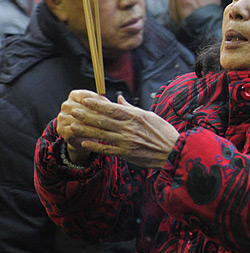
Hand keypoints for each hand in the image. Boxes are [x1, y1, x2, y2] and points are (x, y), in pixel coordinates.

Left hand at [56, 89, 178, 168]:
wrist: (173, 151)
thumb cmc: (163, 132)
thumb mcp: (149, 116)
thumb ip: (131, 108)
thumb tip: (118, 99)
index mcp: (135, 117)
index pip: (112, 109)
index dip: (96, 104)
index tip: (84, 100)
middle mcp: (129, 128)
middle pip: (103, 121)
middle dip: (86, 116)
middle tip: (73, 111)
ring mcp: (126, 141)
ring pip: (101, 134)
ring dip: (85, 130)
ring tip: (72, 125)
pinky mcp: (126, 153)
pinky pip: (106, 149)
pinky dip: (95, 146)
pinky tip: (84, 143)